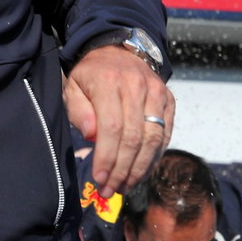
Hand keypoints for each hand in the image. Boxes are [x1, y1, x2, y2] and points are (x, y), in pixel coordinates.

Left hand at [64, 46, 173, 197]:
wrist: (118, 50)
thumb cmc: (91, 75)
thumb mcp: (73, 87)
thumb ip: (78, 111)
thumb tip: (92, 136)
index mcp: (108, 82)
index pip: (111, 128)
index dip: (107, 158)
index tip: (99, 179)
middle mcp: (136, 86)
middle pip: (134, 138)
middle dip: (122, 170)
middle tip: (111, 190)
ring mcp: (156, 92)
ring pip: (153, 139)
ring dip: (139, 169)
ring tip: (125, 186)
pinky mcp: (169, 99)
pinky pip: (165, 134)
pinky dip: (154, 157)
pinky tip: (141, 171)